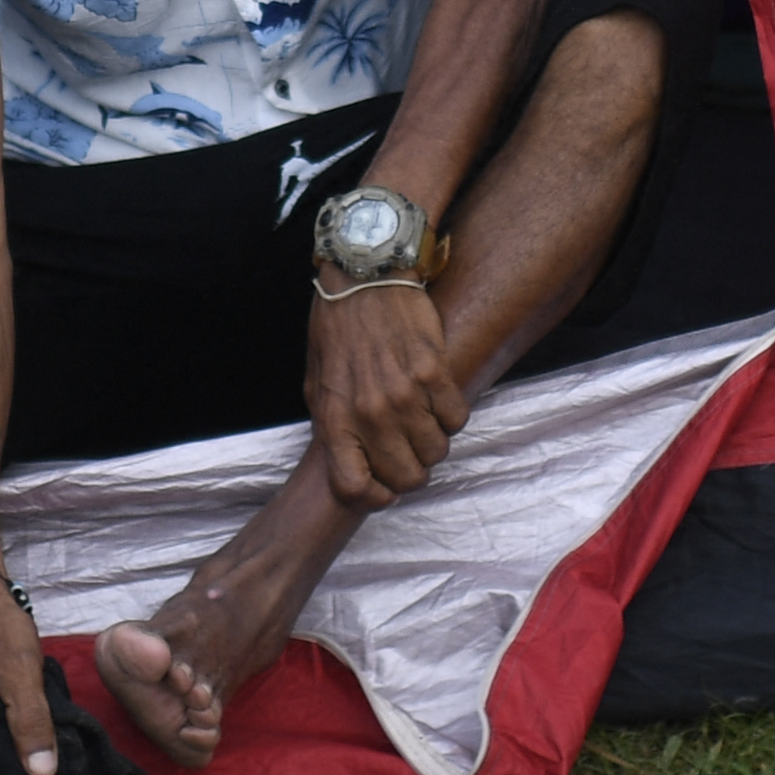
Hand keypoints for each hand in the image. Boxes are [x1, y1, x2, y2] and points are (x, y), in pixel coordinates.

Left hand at [305, 283, 465, 509]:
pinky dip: (452, 415)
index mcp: (335, 419)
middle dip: (412, 470)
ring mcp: (402, 394)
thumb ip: (334, 427)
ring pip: (437, 451)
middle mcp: (369, 413)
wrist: (364, 276)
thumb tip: (355, 462)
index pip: (354, 488)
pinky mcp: (433, 372)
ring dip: (434, 441)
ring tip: (423, 418)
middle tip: (410, 451)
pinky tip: (438, 397)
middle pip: (406, 477)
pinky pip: (457, 418)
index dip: (375, 498)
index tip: (385, 488)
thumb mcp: (317, 383)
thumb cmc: (337, 329)